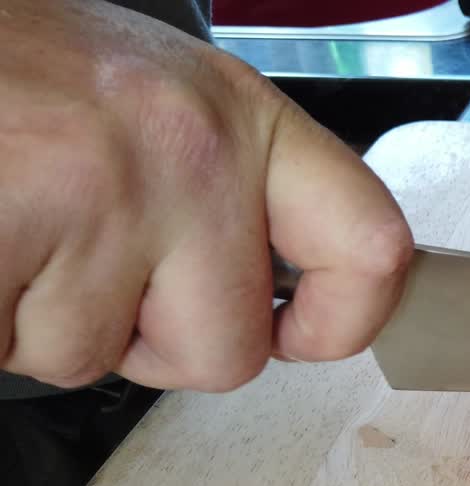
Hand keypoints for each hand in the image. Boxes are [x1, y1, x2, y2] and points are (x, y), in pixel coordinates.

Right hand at [1, 0, 411, 391]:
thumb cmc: (18, 75)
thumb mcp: (155, 108)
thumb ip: (228, 195)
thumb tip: (284, 303)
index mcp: (242, 119)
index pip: (369, 247)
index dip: (346, 319)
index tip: (307, 335)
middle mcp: (191, 152)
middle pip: (227, 353)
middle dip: (149, 342)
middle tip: (86, 265)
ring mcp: (105, 193)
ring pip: (100, 359)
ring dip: (45, 320)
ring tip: (17, 226)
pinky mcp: (18, 227)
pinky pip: (18, 350)